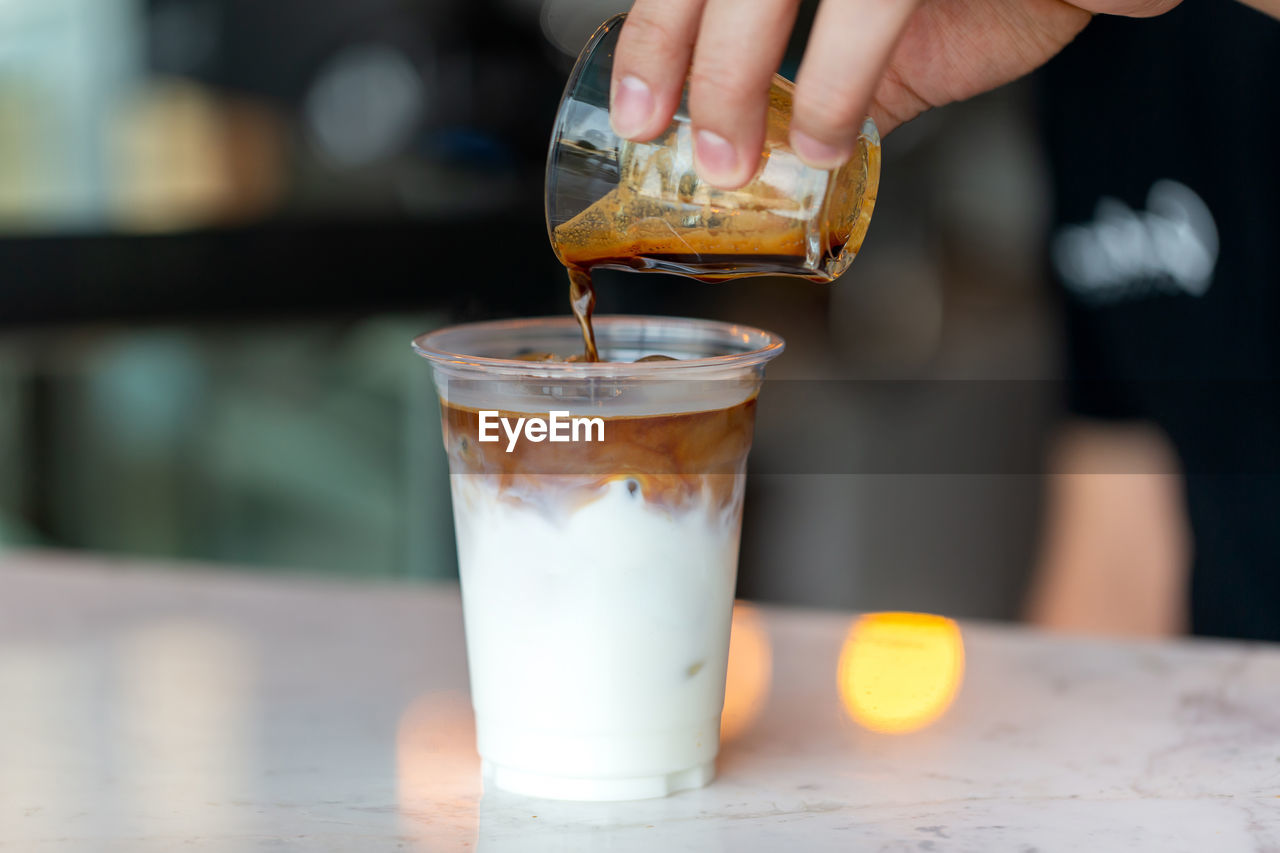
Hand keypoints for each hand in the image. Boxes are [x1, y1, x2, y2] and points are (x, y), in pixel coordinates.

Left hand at [609, 0, 1179, 188]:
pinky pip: (870, 2)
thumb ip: (849, 73)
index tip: (640, 110)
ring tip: (733, 160)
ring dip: (736, 75)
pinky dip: (838, 81)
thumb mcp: (916, 31)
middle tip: (675, 148)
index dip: (659, 34)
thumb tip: (789, 142)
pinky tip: (833, 139)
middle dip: (683, 58)